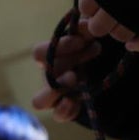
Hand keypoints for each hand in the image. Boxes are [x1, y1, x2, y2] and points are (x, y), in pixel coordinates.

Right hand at [31, 0, 138, 120]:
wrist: (99, 69)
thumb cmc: (87, 49)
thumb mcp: (88, 35)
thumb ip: (85, 28)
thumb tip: (87, 24)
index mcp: (49, 58)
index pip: (39, 53)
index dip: (60, 47)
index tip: (82, 41)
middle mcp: (48, 76)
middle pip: (45, 74)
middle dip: (68, 64)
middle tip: (93, 52)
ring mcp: (53, 95)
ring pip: (39, 101)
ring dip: (55, 92)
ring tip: (74, 79)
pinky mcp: (64, 109)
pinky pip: (58, 115)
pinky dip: (67, 109)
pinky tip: (79, 99)